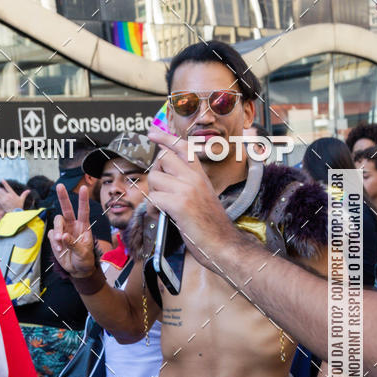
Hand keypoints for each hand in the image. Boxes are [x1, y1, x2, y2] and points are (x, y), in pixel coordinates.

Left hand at [0, 179, 28, 211]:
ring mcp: (4, 199)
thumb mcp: (22, 200)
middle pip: (0, 190)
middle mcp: (8, 196)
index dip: (5, 183)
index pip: (8, 187)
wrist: (16, 212)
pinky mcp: (1, 203)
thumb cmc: (19, 206)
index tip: (2, 180)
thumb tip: (29, 190)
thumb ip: (24, 194)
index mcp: (12, 194)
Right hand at [48, 184, 95, 277]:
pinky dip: (54, 241)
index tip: (84, 188)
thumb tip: (63, 235)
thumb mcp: (83, 253)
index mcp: (83, 227)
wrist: (78, 270)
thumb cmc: (85, 260)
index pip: (83, 211)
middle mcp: (73, 226)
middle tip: (59, 186)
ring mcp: (63, 231)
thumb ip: (74, 244)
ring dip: (57, 231)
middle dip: (63, 197)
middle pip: (66, 209)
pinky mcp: (55, 239)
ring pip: (57, 222)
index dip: (83, 200)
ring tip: (60, 243)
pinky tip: (59, 249)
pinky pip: (51, 235)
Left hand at [147, 128, 234, 270]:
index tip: (152, 132)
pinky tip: (162, 215)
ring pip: (154, 178)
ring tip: (164, 207)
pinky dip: (153, 208)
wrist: (223, 244)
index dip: (165, 137)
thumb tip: (164, 174)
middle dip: (155, 174)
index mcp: (200, 174)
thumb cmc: (211, 225)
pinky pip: (153, 198)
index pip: (181, 146)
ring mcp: (187, 189)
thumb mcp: (202, 196)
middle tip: (161, 191)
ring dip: (153, 193)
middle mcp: (194, 177)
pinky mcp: (179, 204)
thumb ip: (187, 183)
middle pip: (162, 158)